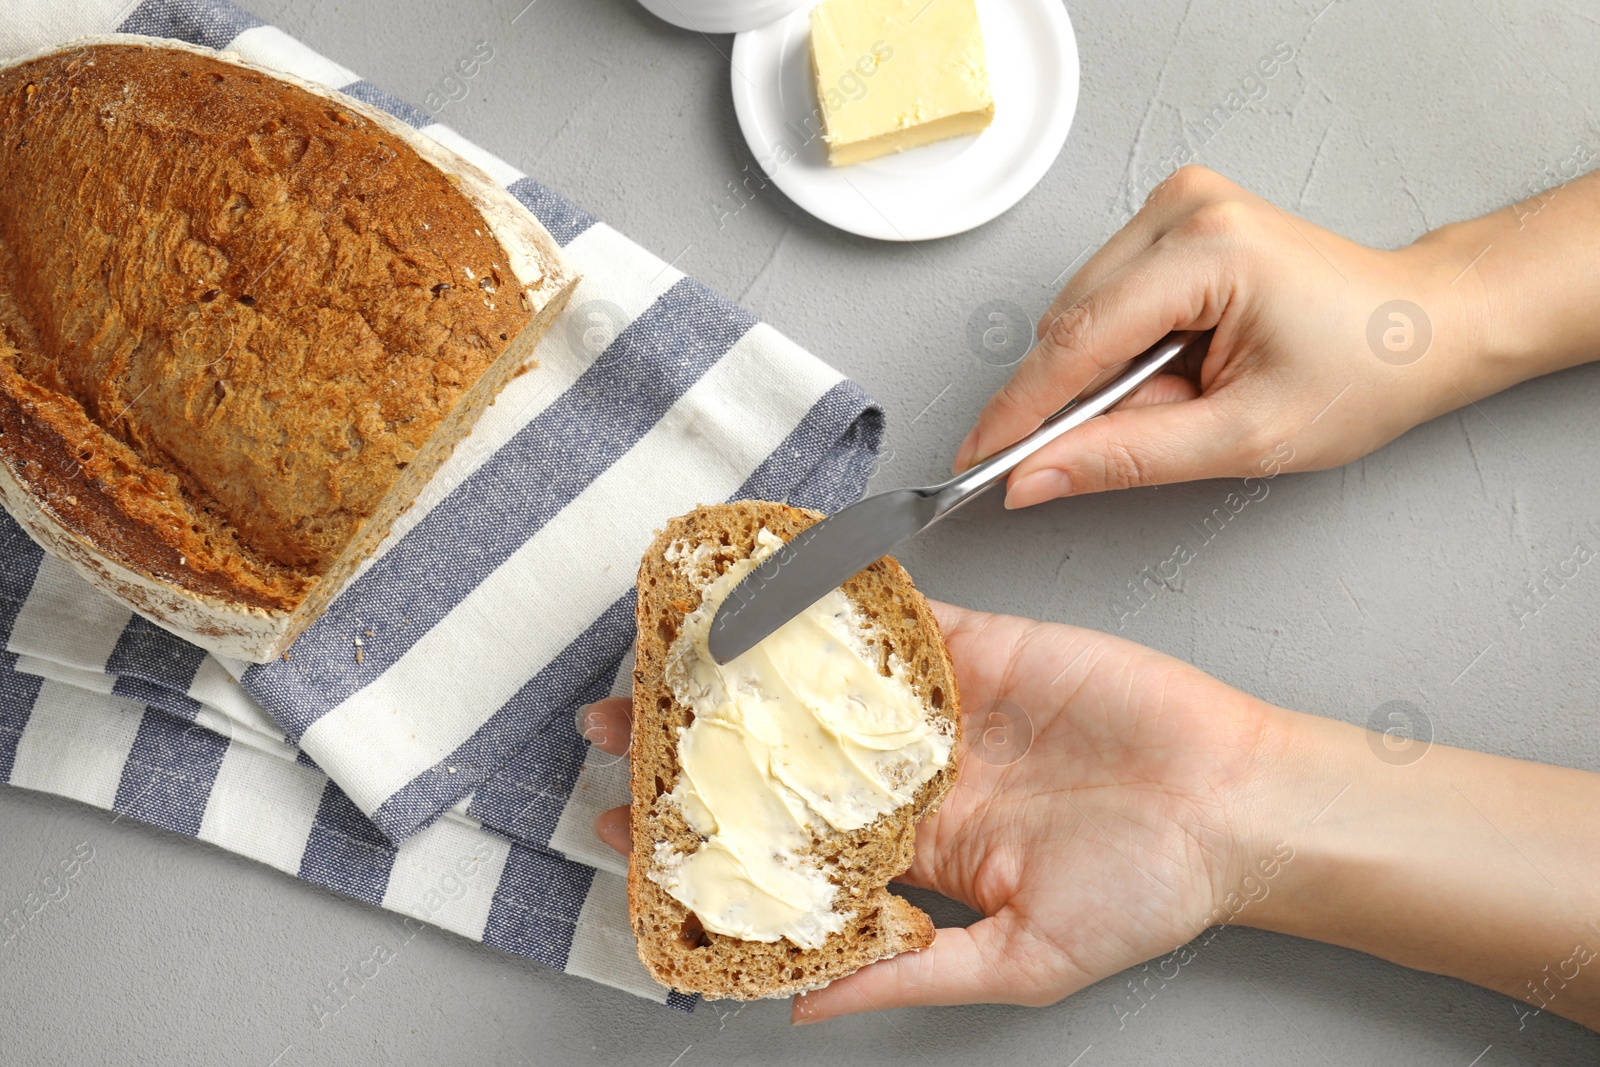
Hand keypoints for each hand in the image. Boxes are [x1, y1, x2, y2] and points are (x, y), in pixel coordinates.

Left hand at [587, 600, 1276, 1021]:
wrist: (1236, 803)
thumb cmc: (1147, 891)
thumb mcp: (1019, 961)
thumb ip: (908, 970)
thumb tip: (804, 1004)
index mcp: (919, 850)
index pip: (787, 839)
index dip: (708, 833)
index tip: (626, 827)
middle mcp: (920, 773)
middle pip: (785, 751)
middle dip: (698, 740)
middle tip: (613, 724)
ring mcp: (946, 705)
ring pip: (823, 678)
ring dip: (742, 665)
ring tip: (659, 655)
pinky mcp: (981, 645)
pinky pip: (895, 618)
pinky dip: (833, 597)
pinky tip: (769, 589)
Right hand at [955, 164, 1513, 507]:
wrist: (1421, 327)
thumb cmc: (1363, 372)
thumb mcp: (1243, 439)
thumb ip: (1125, 458)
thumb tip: (1033, 476)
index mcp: (1209, 250)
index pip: (1076, 341)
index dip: (1019, 412)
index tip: (977, 461)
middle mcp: (1185, 208)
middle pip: (1070, 324)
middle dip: (1082, 399)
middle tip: (1142, 437)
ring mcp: (1177, 204)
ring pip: (1079, 312)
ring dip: (1106, 375)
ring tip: (1185, 396)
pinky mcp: (1174, 217)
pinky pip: (1103, 296)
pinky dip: (1122, 349)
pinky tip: (1174, 366)